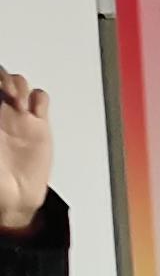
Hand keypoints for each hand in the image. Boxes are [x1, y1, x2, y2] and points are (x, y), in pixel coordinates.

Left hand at [0, 69, 49, 234]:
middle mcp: (0, 112)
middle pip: (2, 78)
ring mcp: (19, 117)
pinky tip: (33, 109)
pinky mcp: (39, 126)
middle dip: (3, 79)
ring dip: (19, 86)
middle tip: (6, 92)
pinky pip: (41, 100)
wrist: (15, 197)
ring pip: (20, 83)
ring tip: (18, 102)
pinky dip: (39, 98)